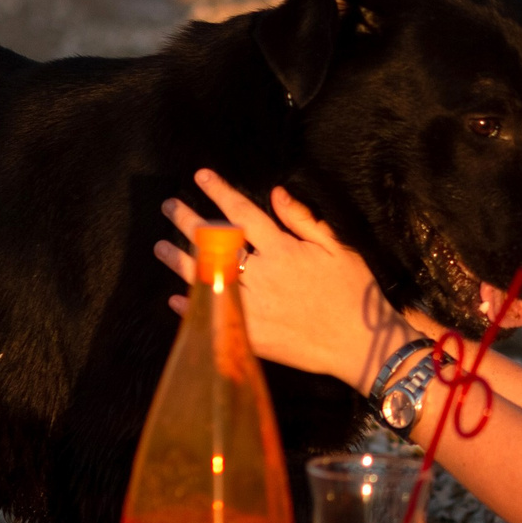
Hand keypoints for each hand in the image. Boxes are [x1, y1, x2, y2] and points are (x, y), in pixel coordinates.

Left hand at [155, 172, 414, 389]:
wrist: (361, 345)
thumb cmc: (355, 293)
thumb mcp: (338, 249)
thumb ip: (304, 220)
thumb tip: (276, 194)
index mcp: (283, 250)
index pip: (243, 213)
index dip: (220, 192)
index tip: (201, 177)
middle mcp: (262, 275)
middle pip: (215, 243)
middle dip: (188, 221)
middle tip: (169, 206)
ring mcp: (253, 306)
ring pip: (205, 278)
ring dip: (179, 260)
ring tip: (160, 246)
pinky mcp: (251, 334)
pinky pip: (212, 317)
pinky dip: (190, 308)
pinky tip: (175, 298)